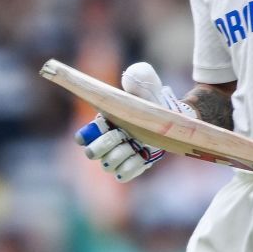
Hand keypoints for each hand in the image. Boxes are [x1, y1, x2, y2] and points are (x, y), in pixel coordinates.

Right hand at [73, 62, 187, 182]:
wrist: (169, 122)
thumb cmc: (151, 103)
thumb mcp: (146, 87)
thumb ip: (138, 78)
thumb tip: (130, 76)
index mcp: (101, 124)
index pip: (82, 136)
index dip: (88, 134)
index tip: (105, 125)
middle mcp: (103, 143)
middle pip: (91, 153)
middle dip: (107, 144)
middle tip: (123, 135)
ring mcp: (115, 158)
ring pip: (108, 165)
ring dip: (123, 155)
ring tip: (137, 145)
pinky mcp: (128, 170)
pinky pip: (123, 175)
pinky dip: (133, 166)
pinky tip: (143, 155)